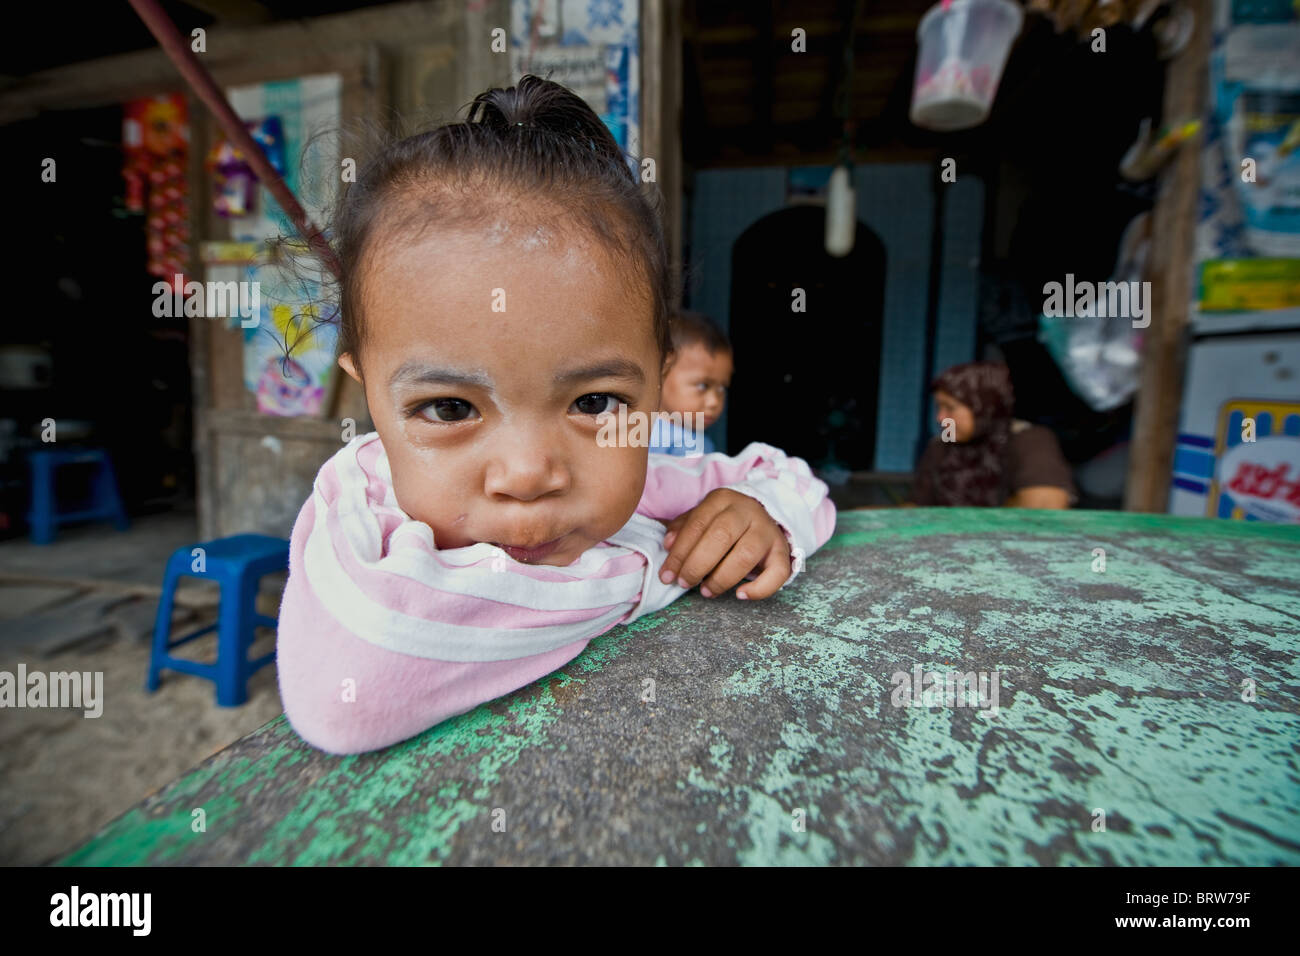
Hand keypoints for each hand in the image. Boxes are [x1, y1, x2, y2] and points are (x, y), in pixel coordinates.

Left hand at [657, 489, 793, 599]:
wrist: (760, 519)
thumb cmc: (722, 523)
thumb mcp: (701, 518)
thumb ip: (683, 529)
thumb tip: (668, 545)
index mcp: (722, 499)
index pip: (697, 524)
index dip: (680, 552)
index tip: (668, 575)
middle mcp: (748, 511)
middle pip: (721, 536)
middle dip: (698, 565)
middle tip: (685, 583)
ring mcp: (767, 531)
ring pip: (746, 555)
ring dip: (722, 578)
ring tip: (706, 591)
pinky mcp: (782, 551)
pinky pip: (778, 572)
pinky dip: (759, 588)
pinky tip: (740, 594)